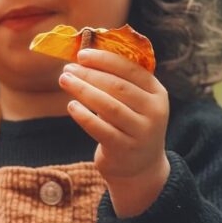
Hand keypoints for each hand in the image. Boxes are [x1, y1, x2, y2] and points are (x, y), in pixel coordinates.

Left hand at [58, 48, 169, 217]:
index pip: (131, 69)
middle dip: (89, 74)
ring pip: (108, 106)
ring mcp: (140, 132)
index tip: (82, 54)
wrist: (140, 167)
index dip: (105, 60)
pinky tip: (71, 105)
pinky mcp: (124, 149)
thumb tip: (85, 56)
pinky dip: (83, 115)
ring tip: (64, 81)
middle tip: (67, 69)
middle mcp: (154, 111)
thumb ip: (119, 80)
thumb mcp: (135, 102)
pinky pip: (100, 129)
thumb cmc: (130, 124)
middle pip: (117, 86)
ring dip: (83, 90)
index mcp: (157, 92)